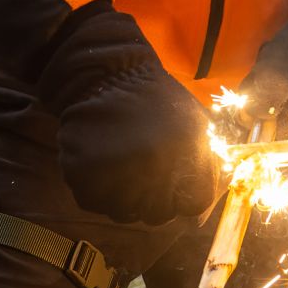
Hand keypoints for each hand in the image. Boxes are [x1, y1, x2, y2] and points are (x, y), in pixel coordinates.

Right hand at [37, 6, 217, 223]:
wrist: (107, 74)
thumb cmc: (156, 99)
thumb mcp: (195, 124)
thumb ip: (205, 165)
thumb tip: (200, 213)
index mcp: (185, 157)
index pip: (194, 204)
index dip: (185, 196)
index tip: (175, 185)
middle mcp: (152, 171)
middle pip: (158, 214)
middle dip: (153, 199)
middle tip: (142, 173)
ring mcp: (115, 176)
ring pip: (123, 213)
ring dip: (123, 197)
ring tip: (120, 165)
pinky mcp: (82, 175)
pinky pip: (92, 201)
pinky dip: (94, 189)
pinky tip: (100, 162)